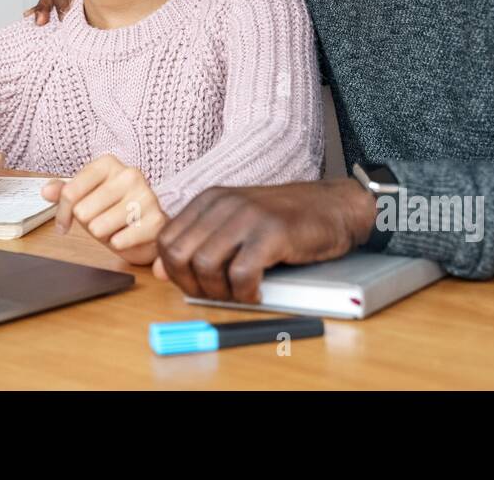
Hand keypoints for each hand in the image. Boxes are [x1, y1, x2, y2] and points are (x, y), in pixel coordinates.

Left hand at [40, 154, 166, 264]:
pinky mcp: (156, 220)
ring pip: (98, 227)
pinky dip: (119, 244)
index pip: (69, 192)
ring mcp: (145, 195)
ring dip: (104, 234)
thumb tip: (46, 191)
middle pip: (82, 211)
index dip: (63, 213)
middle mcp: (129, 174)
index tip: (65, 222)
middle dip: (88, 223)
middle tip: (101, 220)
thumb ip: (64, 192)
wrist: (149, 226)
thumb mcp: (85, 198)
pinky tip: (127, 235)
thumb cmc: (113, 209)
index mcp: (108, 164)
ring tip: (115, 227)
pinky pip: (118, 241)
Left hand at [151, 181, 376, 302]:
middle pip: (179, 254)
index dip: (175, 272)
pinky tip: (257, 292)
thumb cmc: (284, 220)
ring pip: (204, 265)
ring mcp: (247, 216)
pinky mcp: (271, 232)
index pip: (166, 241)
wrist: (333, 206)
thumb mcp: (234, 223)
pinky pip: (241, 274)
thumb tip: (160, 271)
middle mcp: (222, 204)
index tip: (197, 285)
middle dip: (192, 285)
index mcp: (208, 200)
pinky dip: (245, 292)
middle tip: (218, 294)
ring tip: (239, 293)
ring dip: (218, 291)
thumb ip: (199, 242)